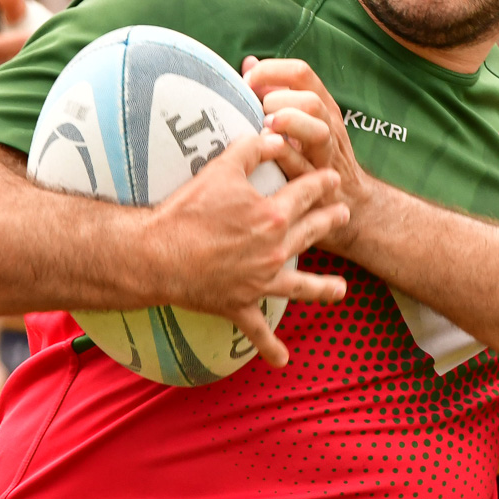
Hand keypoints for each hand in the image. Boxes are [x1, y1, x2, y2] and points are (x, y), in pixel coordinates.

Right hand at [145, 131, 349, 366]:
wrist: (156, 255)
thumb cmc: (186, 210)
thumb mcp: (221, 169)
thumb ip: (252, 149)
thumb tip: (277, 137)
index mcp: (274, 216)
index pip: (308, 192)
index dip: (321, 182)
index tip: (331, 178)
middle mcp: (275, 251)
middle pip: (313, 233)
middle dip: (330, 222)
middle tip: (343, 216)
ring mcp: (261, 282)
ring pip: (302, 287)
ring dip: (323, 288)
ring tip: (340, 289)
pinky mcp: (240, 305)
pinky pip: (259, 331)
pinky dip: (271, 349)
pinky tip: (283, 361)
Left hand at [243, 56, 372, 210]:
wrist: (352, 199)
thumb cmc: (317, 154)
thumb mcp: (302, 116)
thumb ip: (276, 91)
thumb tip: (249, 63)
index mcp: (322, 104)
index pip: (301, 72)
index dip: (271, 71)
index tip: (248, 81)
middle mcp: (328, 125)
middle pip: (309, 99)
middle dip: (278, 100)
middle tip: (259, 112)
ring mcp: (326, 153)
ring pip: (317, 129)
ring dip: (289, 123)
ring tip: (268, 126)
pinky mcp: (319, 181)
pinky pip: (303, 166)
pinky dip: (285, 156)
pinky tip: (269, 152)